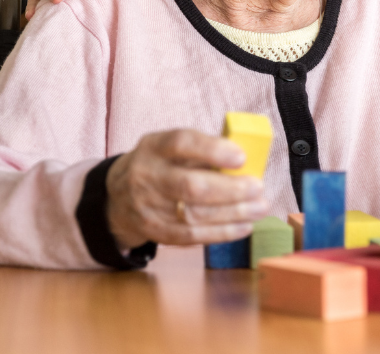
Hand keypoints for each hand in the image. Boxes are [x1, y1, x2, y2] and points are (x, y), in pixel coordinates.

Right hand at [106, 130, 268, 249]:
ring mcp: (149, 207)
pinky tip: (244, 226)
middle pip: (190, 185)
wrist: (118, 197)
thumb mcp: (172, 149)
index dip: (212, 150)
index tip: (241, 157)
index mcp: (154, 147)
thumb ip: (204, 151)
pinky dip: (222, 232)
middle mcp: (147, 176)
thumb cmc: (161, 165)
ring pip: (194, 214)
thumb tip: (248, 160)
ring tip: (260, 208)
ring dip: (233, 213)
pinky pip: (192, 235)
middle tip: (258, 188)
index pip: (181, 143)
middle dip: (230, 189)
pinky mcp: (156, 231)